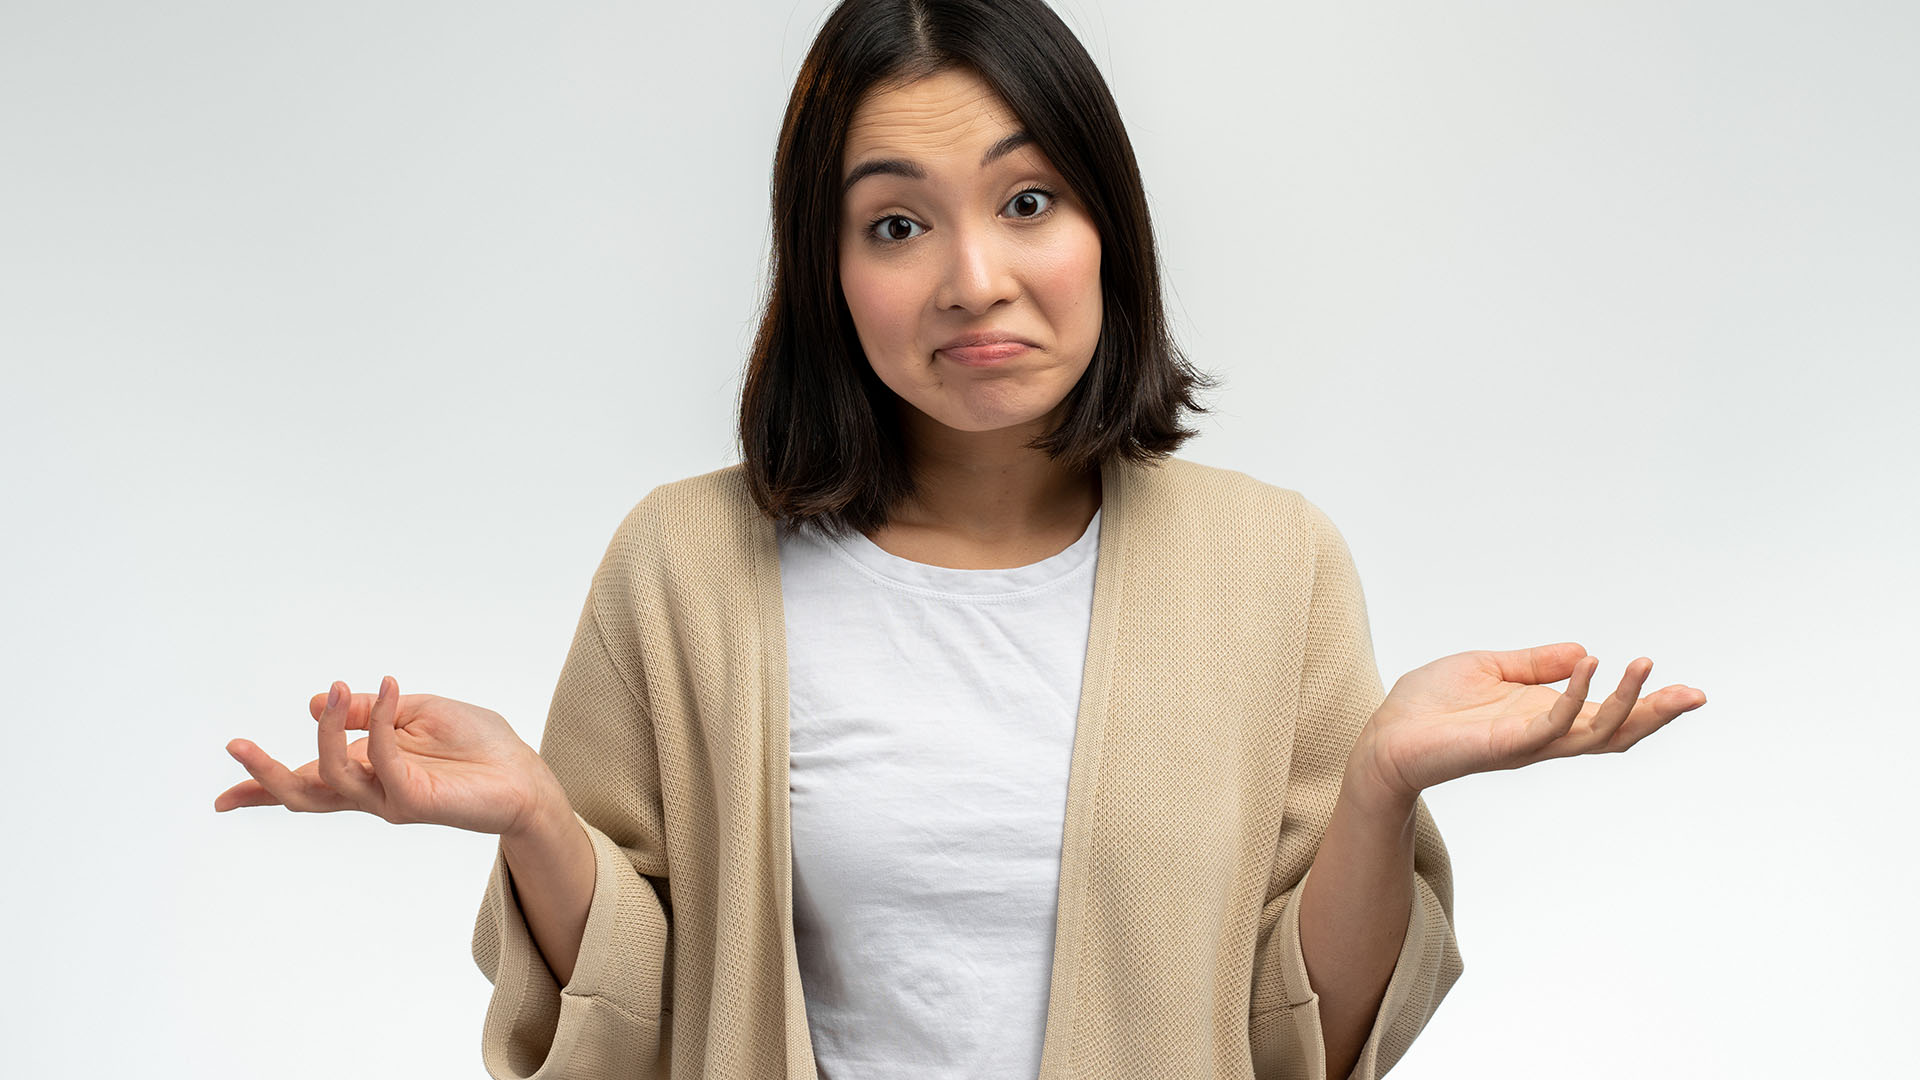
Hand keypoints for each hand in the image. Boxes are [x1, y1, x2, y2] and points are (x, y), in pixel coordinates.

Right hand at [215, 676, 564, 837]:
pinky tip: (392, 687)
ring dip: (325, 731)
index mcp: (366, 770)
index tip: (222, 799)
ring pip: (332, 779)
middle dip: (266, 776)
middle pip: (304, 794)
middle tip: (236, 746)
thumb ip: (370, 711)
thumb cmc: (477, 745)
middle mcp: (371, 790)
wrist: (525, 773)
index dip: (263, 788)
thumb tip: (318, 701)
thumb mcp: (417, 712)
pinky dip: (379, 722)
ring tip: (332, 690)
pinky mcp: (417, 798)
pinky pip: (383, 759)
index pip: (308, 781)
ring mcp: (391, 798)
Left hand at [1352, 642, 1707, 801]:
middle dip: (1657, 715)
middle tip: (1694, 694)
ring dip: (1624, 702)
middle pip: (1616, 733)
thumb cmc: (1430, 705)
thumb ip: (1535, 663)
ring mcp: (1527, 743)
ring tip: (1645, 665)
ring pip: (1593, 733)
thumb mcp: (1489, 668)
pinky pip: (1550, 724)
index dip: (1648, 706)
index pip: (1607, 716)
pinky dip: (1572, 695)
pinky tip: (1587, 665)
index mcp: (1544, 717)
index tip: (1690, 691)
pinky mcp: (1504, 745)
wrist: (1386, 734)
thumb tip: (1583, 650)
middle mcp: (1544, 736)